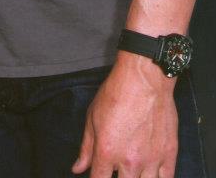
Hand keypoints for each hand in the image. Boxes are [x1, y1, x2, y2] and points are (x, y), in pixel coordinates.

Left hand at [72, 54, 177, 176]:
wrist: (144, 80)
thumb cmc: (116, 94)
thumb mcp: (92, 118)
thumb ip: (86, 148)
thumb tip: (78, 168)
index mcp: (107, 151)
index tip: (99, 175)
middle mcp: (129, 161)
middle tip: (116, 168)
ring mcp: (152, 160)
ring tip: (132, 171)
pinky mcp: (170, 155)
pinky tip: (150, 173)